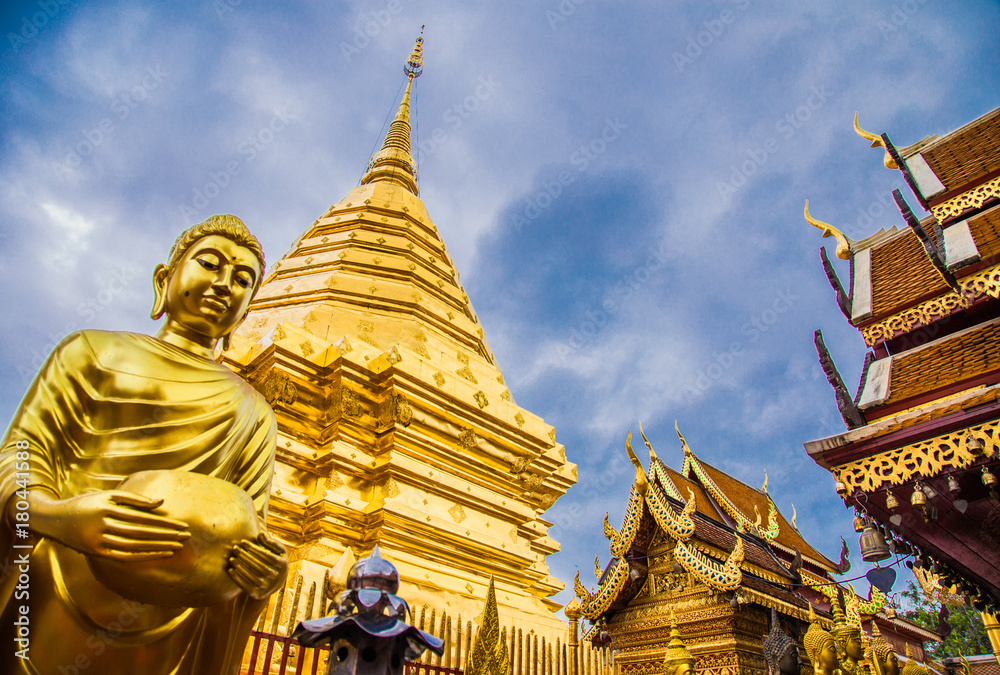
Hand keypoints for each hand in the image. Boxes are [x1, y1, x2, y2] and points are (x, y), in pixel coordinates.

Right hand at [24, 489, 189, 560]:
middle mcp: (103, 526)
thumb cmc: (87, 504)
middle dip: (166, 535)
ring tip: (177, 547)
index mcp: (107, 509)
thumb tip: (161, 501)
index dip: (164, 522)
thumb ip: (135, 498)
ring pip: (134, 547)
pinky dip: (144, 556)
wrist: (55, 520)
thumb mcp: (108, 495)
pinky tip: (160, 554)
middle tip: (187, 536)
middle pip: (141, 533)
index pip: (142, 518)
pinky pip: (124, 557)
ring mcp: (99, 542)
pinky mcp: (97, 553)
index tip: (182, 525)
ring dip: (158, 547)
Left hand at [227, 531, 287, 599]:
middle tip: (235, 548)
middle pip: (261, 567)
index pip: (268, 556)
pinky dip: (238, 579)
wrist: (273, 581)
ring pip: (254, 578)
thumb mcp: (276, 550)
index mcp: (284, 565)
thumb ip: (269, 541)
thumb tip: (261, 534)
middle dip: (246, 557)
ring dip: (241, 567)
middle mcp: (278, 578)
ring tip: (231, 558)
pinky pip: (247, 588)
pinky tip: (230, 570)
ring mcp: (269, 588)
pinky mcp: (259, 595)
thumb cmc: (273, 559)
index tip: (242, 541)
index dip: (255, 548)